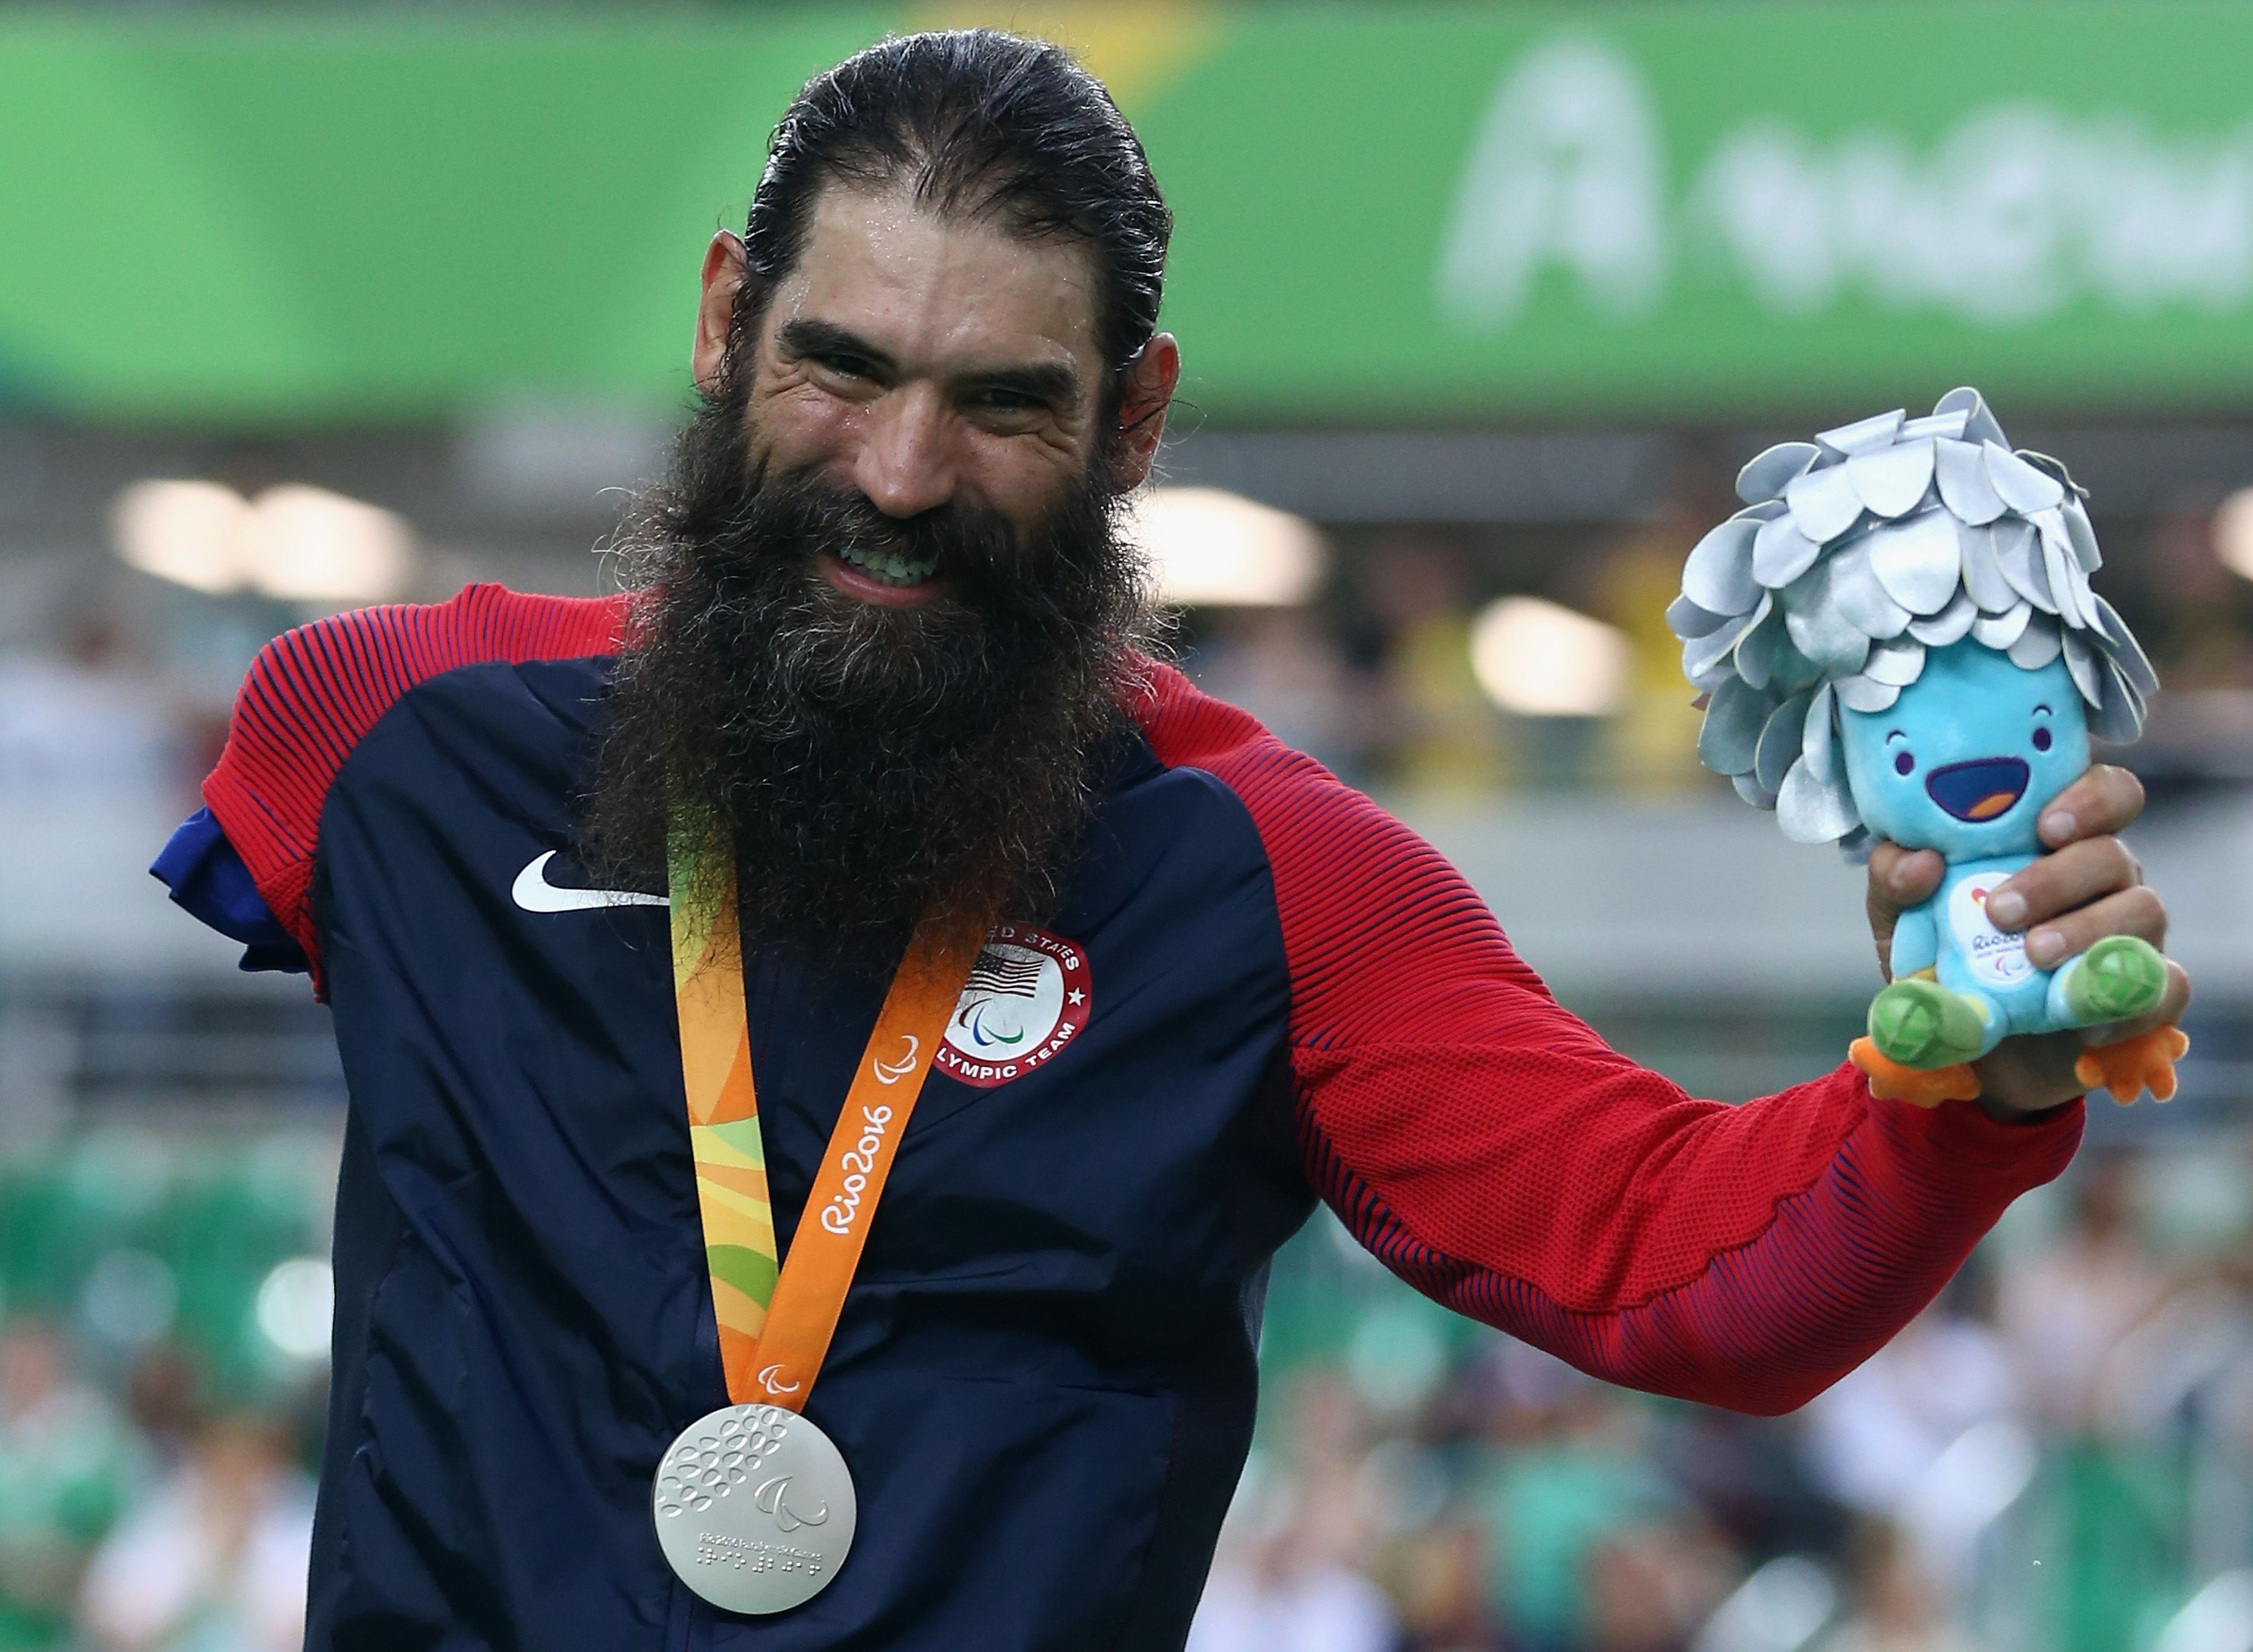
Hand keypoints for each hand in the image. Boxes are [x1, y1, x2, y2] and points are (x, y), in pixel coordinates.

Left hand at [1864, 764, 2191, 1117]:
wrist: (1969, 1049)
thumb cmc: (1944, 961)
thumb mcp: (1901, 918)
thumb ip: (1894, 879)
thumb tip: (1921, 862)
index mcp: (2055, 845)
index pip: (2105, 794)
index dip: (2089, 798)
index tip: (2045, 826)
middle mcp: (2104, 881)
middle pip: (2113, 854)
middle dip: (2058, 878)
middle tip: (2002, 911)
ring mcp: (2132, 935)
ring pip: (2144, 910)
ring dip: (2087, 931)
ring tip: (2033, 957)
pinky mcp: (2145, 994)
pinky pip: (2166, 987)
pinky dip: (2128, 1001)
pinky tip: (2080, 1021)